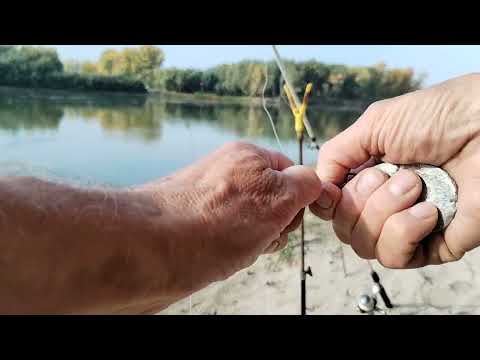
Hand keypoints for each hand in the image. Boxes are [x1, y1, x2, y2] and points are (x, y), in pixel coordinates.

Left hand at [139, 141, 321, 291]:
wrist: (149, 250)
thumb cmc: (212, 223)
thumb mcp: (276, 198)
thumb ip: (303, 185)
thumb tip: (314, 181)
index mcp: (248, 157)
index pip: (293, 174)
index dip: (298, 201)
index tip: (288, 219)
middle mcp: (227, 172)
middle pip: (272, 201)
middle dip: (274, 225)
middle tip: (260, 236)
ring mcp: (209, 198)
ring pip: (252, 223)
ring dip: (254, 241)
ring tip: (236, 248)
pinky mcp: (194, 221)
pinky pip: (229, 236)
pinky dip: (232, 250)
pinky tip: (220, 255)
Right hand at [310, 73, 479, 267]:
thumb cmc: (441, 116)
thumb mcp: (374, 124)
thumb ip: (336, 154)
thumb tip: (318, 188)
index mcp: (370, 177)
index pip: (331, 207)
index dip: (327, 202)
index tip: (333, 189)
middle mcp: (385, 204)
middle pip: (344, 228)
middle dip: (361, 201)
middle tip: (392, 173)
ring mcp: (407, 226)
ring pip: (365, 245)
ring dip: (384, 213)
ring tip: (415, 185)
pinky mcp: (432, 245)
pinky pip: (396, 257)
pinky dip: (405, 231)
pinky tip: (427, 210)